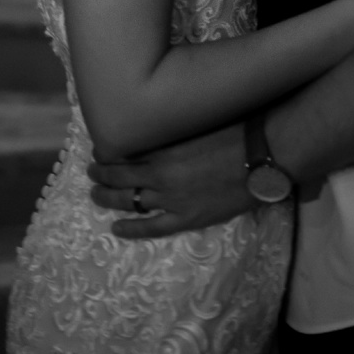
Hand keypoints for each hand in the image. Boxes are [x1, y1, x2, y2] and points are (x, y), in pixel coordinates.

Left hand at [86, 121, 254, 238]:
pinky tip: (116, 228)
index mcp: (164, 148)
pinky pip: (151, 228)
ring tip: (95, 194)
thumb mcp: (199, 124)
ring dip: (108, 197)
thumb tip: (161, 128)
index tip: (101, 150)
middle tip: (91, 171)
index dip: (109, 152)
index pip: (125, 152)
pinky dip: (131, 229)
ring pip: (129, 201)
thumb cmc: (238, 132)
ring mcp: (171, 200)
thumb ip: (175, 132)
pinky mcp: (186, 218)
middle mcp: (160, 175)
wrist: (262, 158)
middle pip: (120, 176)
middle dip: (101, 174)